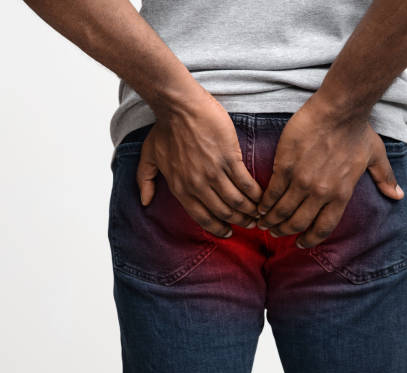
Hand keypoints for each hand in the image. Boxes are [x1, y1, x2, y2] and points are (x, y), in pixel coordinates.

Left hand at [136, 87, 262, 237]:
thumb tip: (144, 201)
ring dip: (250, 210)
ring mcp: (214, 172)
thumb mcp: (148, 156)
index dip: (218, 228)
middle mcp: (197, 185)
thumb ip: (144, 180)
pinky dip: (255, 193)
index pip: (202, 218)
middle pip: (223, 212)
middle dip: (238, 221)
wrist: (180, 106)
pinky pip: (245, 183)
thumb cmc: (165, 128)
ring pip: (236, 201)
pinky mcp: (229, 158)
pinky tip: (261, 196)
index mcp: (180, 188)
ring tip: (258, 212)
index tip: (228, 231)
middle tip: (249, 222)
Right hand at [256, 96, 404, 247]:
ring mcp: (301, 181)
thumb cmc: (357, 130)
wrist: (338, 110)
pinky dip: (265, 203)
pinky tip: (260, 206)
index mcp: (341, 194)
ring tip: (263, 222)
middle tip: (275, 232)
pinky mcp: (285, 166)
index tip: (300, 242)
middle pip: (297, 223)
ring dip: (271, 220)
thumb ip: (384, 178)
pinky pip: (272, 192)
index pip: (323, 228)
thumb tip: (397, 195)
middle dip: (284, 231)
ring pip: (282, 210)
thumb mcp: (376, 156)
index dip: (309, 239)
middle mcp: (321, 193)